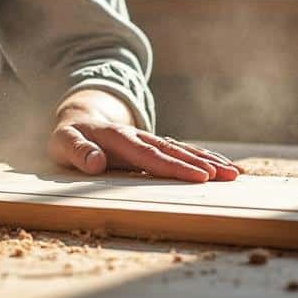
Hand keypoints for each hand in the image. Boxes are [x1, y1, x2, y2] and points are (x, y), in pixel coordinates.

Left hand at [47, 89, 241, 182]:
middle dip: (202, 164)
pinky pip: (180, 151)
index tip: (199, 176)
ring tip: (234, 173)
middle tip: (228, 175)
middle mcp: (139, 137)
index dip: (175, 167)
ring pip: (182, 150)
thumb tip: (96, 164)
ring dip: (208, 160)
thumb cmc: (68, 138)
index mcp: (119, 138)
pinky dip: (201, 158)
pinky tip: (220, 167)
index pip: (150, 155)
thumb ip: (78, 152)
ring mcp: (148, 140)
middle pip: (174, 151)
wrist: (77, 120)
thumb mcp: (63, 144)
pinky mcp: (153, 147)